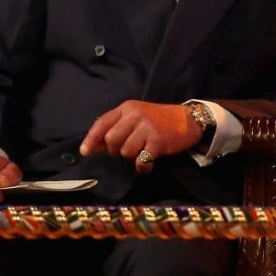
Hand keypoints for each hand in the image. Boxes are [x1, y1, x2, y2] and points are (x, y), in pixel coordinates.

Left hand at [79, 100, 202, 173]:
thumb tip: (95, 145)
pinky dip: (143, 166)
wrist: (190, 120)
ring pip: (125, 151)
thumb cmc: (161, 119)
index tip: (84, 152)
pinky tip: (149, 164)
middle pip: (111, 140)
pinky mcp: (158, 141)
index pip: (102, 123)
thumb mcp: (138, 116)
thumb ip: (118, 127)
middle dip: (116, 150)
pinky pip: (141, 160)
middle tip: (128, 149)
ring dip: (132, 156)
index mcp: (128, 108)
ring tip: (143, 152)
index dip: (91, 139)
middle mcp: (136, 115)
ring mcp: (147, 128)